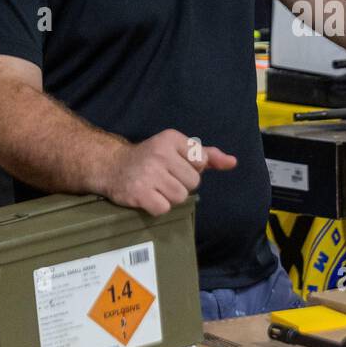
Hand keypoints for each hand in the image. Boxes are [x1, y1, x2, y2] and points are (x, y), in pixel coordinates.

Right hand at [100, 128, 237, 215]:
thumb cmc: (151, 158)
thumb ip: (207, 155)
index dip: (191, 168)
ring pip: (180, 197)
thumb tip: (233, 162)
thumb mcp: (178, 150)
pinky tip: (148, 197)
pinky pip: (164, 208)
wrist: (112, 166)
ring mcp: (148, 173)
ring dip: (170, 197)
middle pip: (193, 183)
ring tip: (156, 188)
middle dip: (181, 184)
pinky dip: (157, 207)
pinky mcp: (138, 192)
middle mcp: (160, 153)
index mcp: (171, 138)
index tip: (175, 165)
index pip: (202, 162)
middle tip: (164, 179)